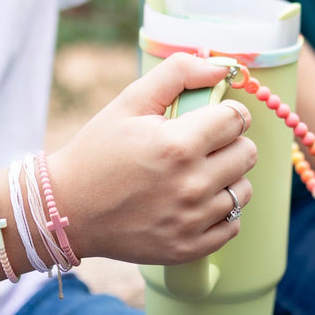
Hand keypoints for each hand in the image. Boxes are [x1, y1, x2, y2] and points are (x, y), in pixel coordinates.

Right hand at [48, 53, 256, 264]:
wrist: (67, 210)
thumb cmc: (99, 151)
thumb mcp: (130, 102)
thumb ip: (178, 73)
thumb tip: (221, 67)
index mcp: (178, 145)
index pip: (237, 119)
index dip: (227, 114)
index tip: (213, 119)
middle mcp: (191, 185)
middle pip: (247, 154)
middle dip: (230, 144)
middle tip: (202, 147)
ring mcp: (191, 221)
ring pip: (243, 190)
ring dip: (227, 178)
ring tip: (197, 174)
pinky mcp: (189, 248)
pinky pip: (233, 225)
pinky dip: (221, 213)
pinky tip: (195, 202)